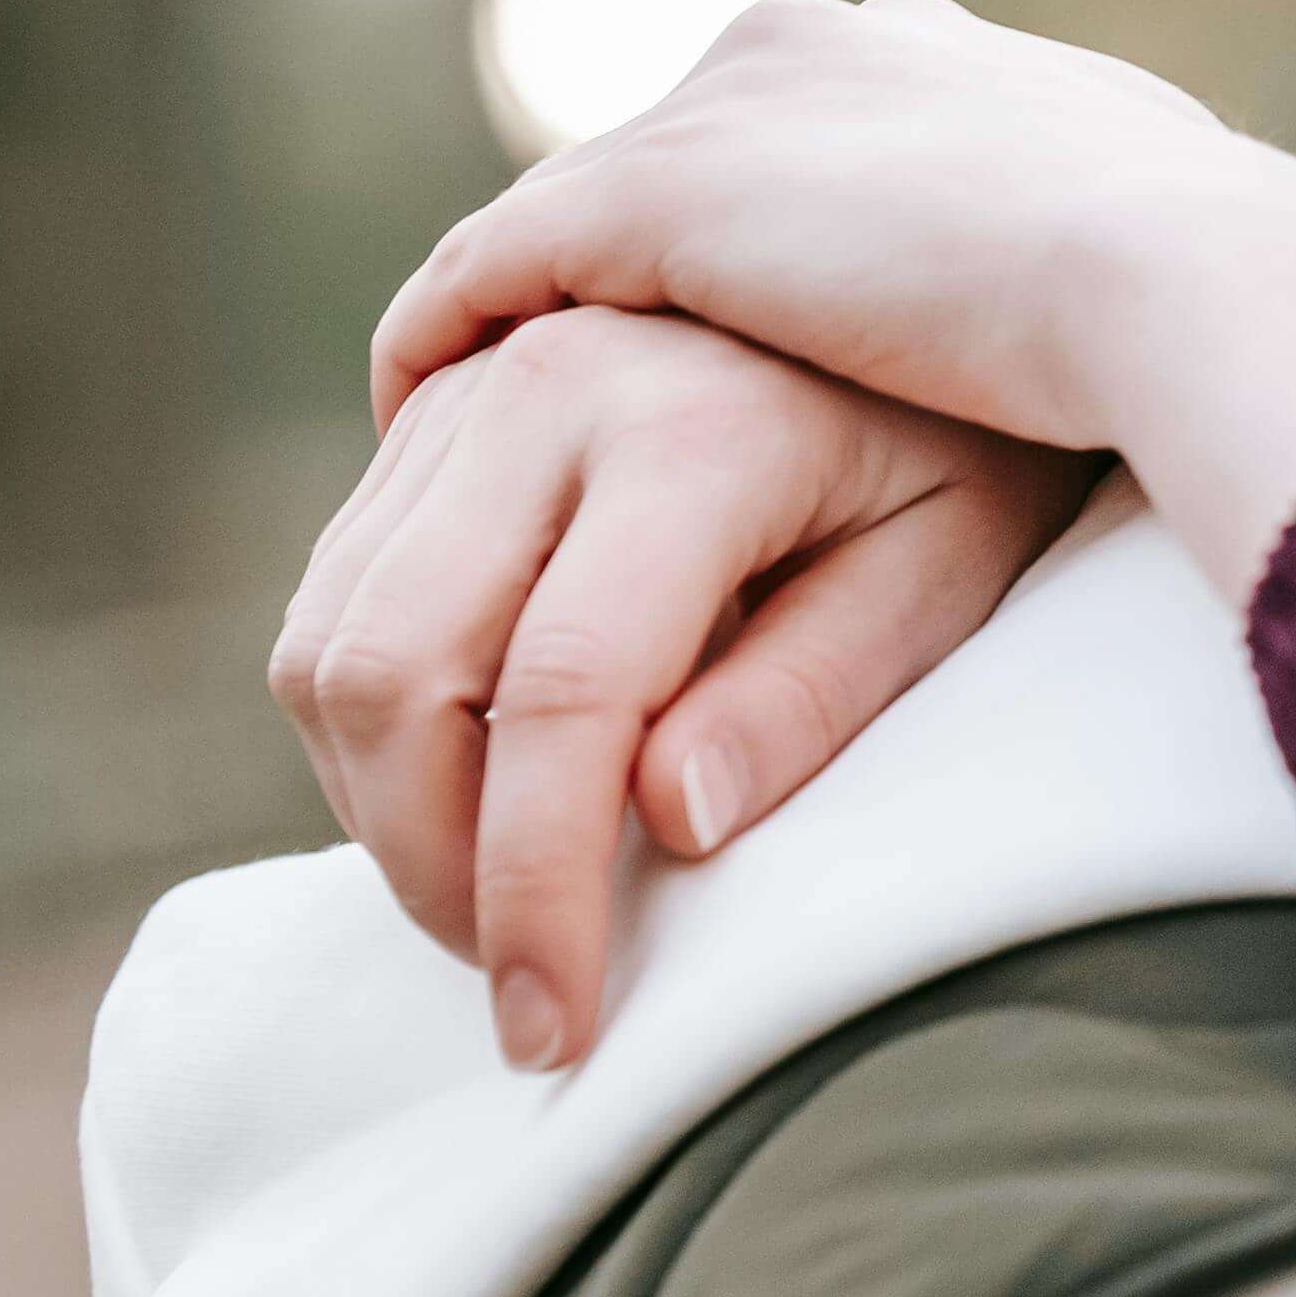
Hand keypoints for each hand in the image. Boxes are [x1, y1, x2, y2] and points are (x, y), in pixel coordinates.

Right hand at [277, 309, 1102, 1064]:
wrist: (940, 271)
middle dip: (426, 864)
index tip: (554, 1025)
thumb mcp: (945, 571)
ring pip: (330, 641)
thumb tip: (665, 823)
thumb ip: (810, 696)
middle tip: (517, 977)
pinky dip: (368, 725)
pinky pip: (334, 598)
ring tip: (499, 903)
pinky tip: (469, 797)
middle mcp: (552, 387)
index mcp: (694, 433)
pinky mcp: (433, 412)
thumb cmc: (965, 448)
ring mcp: (473, 387)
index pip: (565, 696)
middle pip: (396, 673)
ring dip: (379, 805)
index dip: (538, 884)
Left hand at [370, 0, 1295, 605]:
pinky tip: (418, 424)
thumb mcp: (1131, 266)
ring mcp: (724, 110)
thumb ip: (1067, 261)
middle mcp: (812, 46)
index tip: (708, 332)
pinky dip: (445, 338)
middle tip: (548, 397)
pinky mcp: (656, 196)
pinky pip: (491, 271)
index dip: (743, 234)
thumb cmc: (1205, 308)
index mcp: (930, 55)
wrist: (1185, 277)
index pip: (791, 133)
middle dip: (612, 271)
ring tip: (464, 431)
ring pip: (562, 215)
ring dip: (513, 316)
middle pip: (665, 162)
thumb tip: (1074, 309)